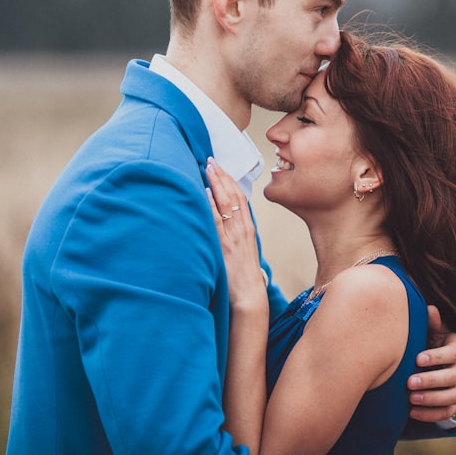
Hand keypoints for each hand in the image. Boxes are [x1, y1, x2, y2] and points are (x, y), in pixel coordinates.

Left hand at [206, 158, 266, 310]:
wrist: (249, 295)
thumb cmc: (244, 276)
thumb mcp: (244, 251)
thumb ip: (236, 236)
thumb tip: (224, 223)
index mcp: (248, 229)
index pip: (240, 198)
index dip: (231, 181)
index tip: (222, 168)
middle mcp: (242, 229)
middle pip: (233, 196)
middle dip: (222, 176)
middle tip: (212, 160)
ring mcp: (233, 237)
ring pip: (226, 204)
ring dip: (216, 184)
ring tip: (208, 168)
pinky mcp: (224, 246)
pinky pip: (217, 222)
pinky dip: (212, 205)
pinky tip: (206, 193)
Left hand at [407, 305, 455, 422]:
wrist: (447, 362)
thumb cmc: (435, 342)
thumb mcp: (436, 331)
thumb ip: (432, 323)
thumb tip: (430, 309)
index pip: (452, 354)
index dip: (436, 357)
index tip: (417, 359)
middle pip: (451, 378)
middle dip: (430, 381)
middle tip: (409, 382)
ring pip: (452, 397)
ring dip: (431, 400)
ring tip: (411, 398)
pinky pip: (448, 412)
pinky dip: (431, 415)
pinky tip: (412, 413)